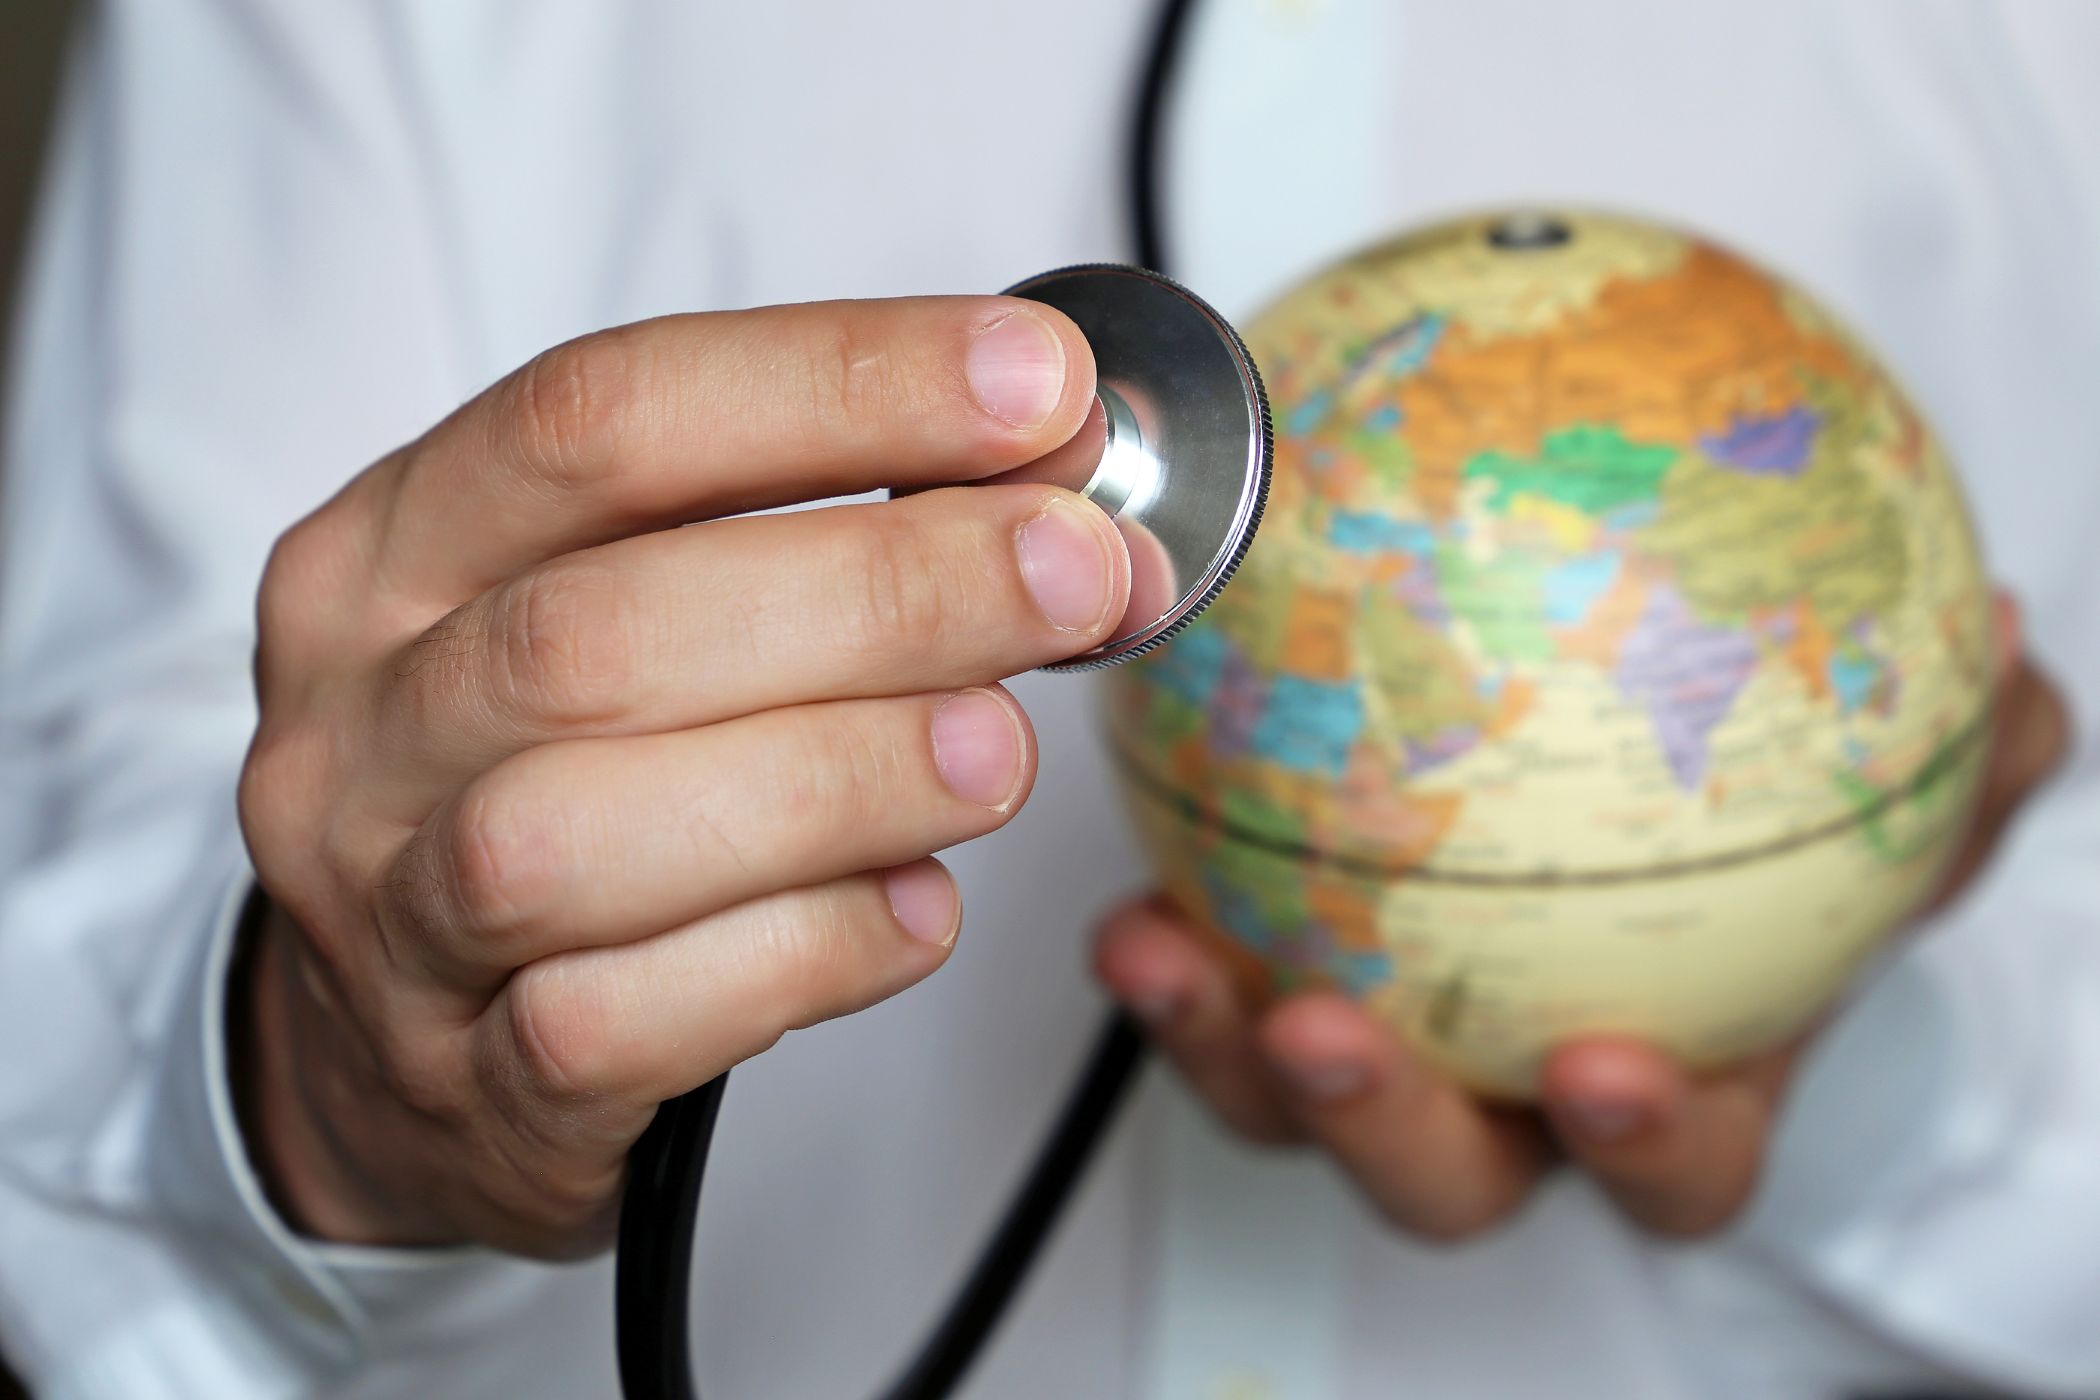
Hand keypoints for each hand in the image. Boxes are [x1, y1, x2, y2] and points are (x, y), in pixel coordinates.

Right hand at [236, 297, 1128, 1253]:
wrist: (409, 1052)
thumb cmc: (559, 781)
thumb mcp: (625, 611)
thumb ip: (801, 538)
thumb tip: (1058, 496)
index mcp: (393, 551)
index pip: (601, 418)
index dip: (834, 385)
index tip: (1036, 383)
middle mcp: (365, 725)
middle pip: (598, 628)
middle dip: (875, 587)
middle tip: (1073, 571)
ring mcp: (390, 917)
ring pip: (577, 837)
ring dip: (834, 778)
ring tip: (1000, 752)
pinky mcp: (471, 1087)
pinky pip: (618, 1025)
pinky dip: (799, 956)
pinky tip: (916, 910)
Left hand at [1095, 592, 2068, 1239]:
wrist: (1643, 802)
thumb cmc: (1762, 835)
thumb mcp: (1880, 784)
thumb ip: (1955, 753)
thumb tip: (2012, 663)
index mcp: (1661, 1080)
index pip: (1673, 1160)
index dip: (1645, 1143)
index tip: (1608, 1072)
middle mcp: (1507, 1087)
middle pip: (1442, 1171)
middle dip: (1379, 1129)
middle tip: (1328, 1034)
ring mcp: (1383, 1036)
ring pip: (1282, 1093)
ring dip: (1214, 1036)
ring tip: (1164, 949)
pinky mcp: (1268, 955)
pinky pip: (1205, 958)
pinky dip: (1163, 927)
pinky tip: (1127, 849)